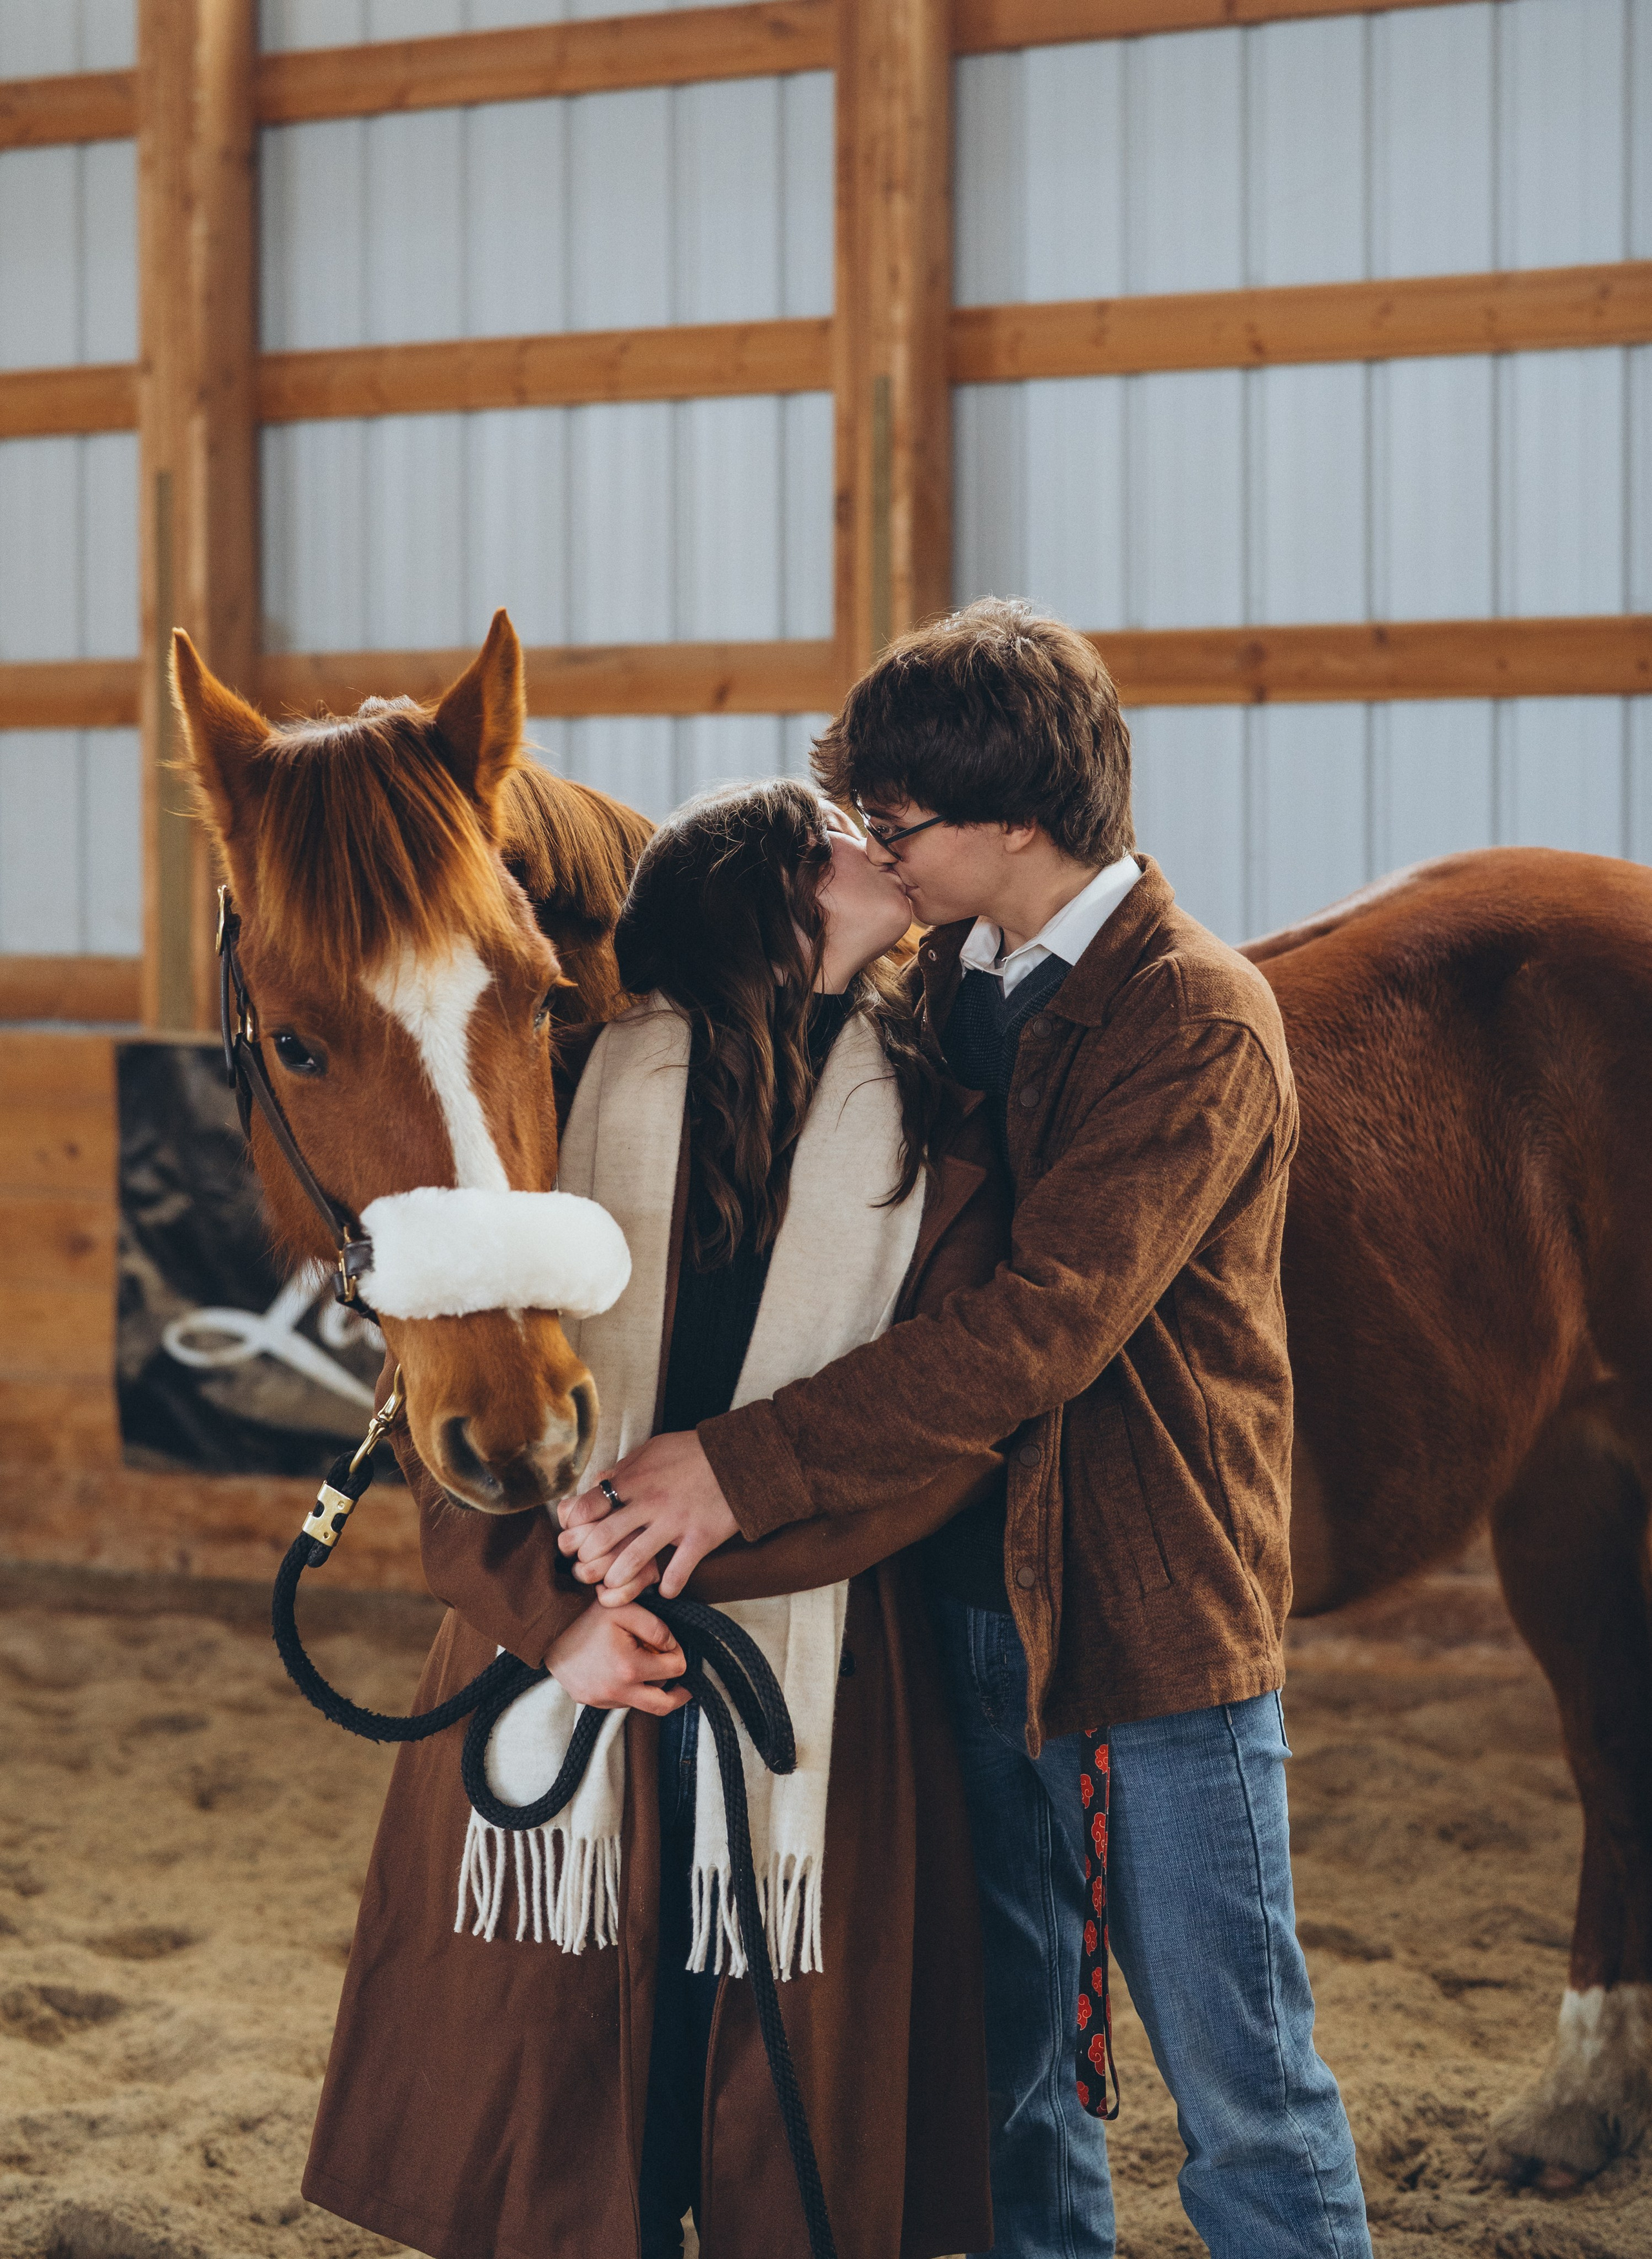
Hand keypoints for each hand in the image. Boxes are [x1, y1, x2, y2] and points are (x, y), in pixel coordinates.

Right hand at [543, 1601, 689, 1715]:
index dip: (679, 1656)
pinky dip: (626, 1689)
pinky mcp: (586, 1700)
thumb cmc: (587, 1613)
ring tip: (641, 1662)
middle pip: (662, 1706)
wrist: (547, 1624)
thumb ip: (658, 1629)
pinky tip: (619, 1668)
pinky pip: (617, 1702)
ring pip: (638, 1703)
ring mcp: (599, 1700)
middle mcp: (616, 1692)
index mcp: (629, 1669)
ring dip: (647, 1688)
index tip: (672, 1646)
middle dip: (679, 1694)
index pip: (675, 1670)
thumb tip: (674, 1647)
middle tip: (686, 1685)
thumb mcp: (627, 1610)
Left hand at [560, 1431, 738, 1603]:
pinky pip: (678, 1572)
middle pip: (604, 1537)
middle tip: (587, 1568)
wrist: (741, 1457)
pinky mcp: (700, 1538)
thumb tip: (598, 1482)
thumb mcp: (653, 1448)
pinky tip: (663, 1589)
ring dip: (618, 1578)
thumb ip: (624, 1468)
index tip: (576, 1536)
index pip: (589, 1506)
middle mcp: (650, 1503)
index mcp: (635, 1480)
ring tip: (614, 1584)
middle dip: (589, 1558)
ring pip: (634, 1559)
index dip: (576, 1526)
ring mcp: (675, 1523)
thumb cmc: (694, 1452)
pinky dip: (667, 1587)